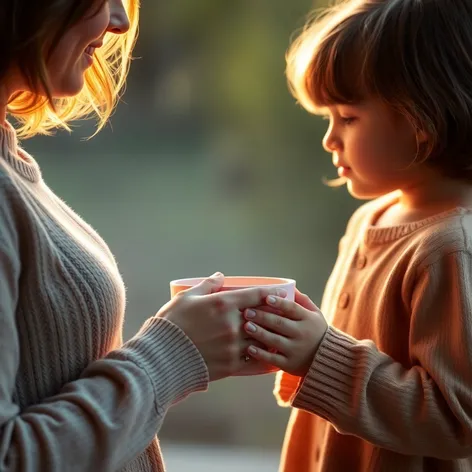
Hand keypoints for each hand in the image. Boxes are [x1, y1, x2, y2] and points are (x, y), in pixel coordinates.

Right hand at [157, 272, 286, 380]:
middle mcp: (232, 325)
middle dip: (272, 314)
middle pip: (262, 317)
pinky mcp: (231, 365)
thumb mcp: (186, 298)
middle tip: (281, 312)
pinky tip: (269, 356)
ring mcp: (233, 346)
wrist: (161, 358)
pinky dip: (264, 357)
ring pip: (261, 339)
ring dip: (269, 335)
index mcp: (223, 305)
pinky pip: (255, 361)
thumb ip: (207, 285)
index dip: (269, 293)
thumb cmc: (171, 324)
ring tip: (277, 334)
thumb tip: (219, 275)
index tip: (279, 292)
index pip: (254, 295)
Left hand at [242, 289, 327, 376]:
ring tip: (246, 326)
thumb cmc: (316, 331)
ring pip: (275, 340)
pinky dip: (261, 354)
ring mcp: (296, 350)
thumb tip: (286, 285)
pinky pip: (273, 358)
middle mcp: (302, 334)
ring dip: (259, 333)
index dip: (279, 303)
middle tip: (247, 311)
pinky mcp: (290, 364)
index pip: (292, 309)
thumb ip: (302, 300)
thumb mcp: (315, 314)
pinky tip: (249, 348)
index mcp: (308, 319)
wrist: (327, 359)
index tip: (266, 298)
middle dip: (262, 317)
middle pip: (280, 323)